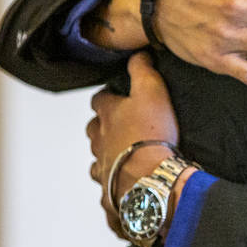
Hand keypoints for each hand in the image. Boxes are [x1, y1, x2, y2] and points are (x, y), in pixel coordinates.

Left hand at [87, 53, 178, 237]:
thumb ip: (143, 70)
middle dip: (103, 128)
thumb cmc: (152, 135)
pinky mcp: (109, 193)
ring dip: (108, 157)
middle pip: (93, 131)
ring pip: (98, 160)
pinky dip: (114, 187)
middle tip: (121, 128)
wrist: (151, 178)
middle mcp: (99, 142)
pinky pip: (108, 189)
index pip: (99, 100)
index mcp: (107, 116)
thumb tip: (138, 53)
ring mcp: (102, 169)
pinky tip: (126, 187)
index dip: (107, 97)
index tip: (116, 97)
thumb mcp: (152, 91)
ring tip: (125, 157)